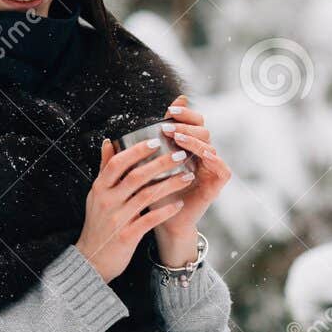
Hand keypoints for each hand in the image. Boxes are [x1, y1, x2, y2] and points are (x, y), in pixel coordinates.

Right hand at [75, 136, 197, 281]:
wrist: (92, 260)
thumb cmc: (97, 225)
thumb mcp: (96, 195)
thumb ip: (104, 169)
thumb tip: (108, 142)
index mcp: (99, 189)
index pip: (117, 163)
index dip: (136, 151)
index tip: (156, 141)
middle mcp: (107, 201)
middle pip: (136, 176)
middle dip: (160, 164)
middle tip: (180, 155)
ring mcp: (116, 219)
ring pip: (146, 196)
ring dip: (169, 184)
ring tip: (187, 177)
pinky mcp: (126, 236)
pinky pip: (150, 219)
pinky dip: (165, 211)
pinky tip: (179, 204)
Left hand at [140, 95, 229, 249]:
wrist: (163, 222)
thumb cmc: (152, 197)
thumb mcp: (139, 173)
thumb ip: (126, 158)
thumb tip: (108, 140)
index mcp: (186, 147)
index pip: (191, 122)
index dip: (185, 112)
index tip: (169, 109)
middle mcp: (200, 156)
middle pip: (202, 129)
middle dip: (187, 124)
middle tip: (169, 126)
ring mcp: (210, 169)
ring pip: (210, 146)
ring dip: (195, 140)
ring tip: (178, 138)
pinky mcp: (216, 185)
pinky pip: (223, 170)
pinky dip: (215, 160)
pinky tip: (204, 155)